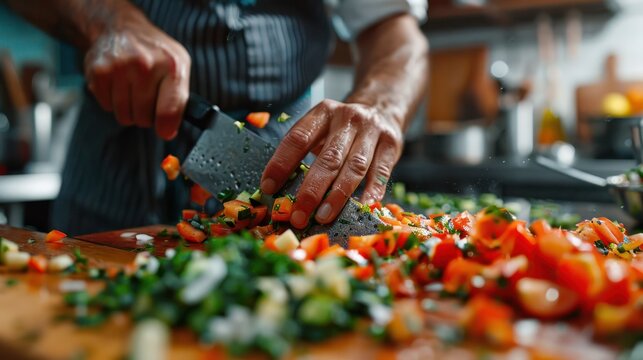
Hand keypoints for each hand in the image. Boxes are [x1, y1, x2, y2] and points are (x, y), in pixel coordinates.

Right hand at [84, 13, 190, 139]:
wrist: (122, 28)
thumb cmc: (154, 52)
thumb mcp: (179, 67)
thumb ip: (180, 99)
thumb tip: (168, 130)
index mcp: (172, 65)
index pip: (169, 111)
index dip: (166, 128)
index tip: (164, 131)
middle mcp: (146, 64)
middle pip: (144, 117)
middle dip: (146, 116)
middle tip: (146, 100)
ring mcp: (120, 67)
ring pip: (124, 115)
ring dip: (128, 111)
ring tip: (132, 91)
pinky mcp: (98, 71)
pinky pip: (106, 106)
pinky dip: (111, 102)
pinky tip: (117, 85)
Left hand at [260, 99, 403, 228]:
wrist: (382, 108)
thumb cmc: (342, 130)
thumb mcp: (321, 128)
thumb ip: (305, 152)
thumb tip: (280, 191)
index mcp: (322, 112)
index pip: (298, 139)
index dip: (282, 164)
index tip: (269, 188)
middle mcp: (347, 118)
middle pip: (328, 158)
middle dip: (311, 190)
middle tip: (298, 215)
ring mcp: (372, 130)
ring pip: (354, 167)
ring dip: (337, 196)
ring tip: (323, 217)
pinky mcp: (392, 143)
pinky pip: (380, 172)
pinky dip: (371, 192)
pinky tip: (362, 208)